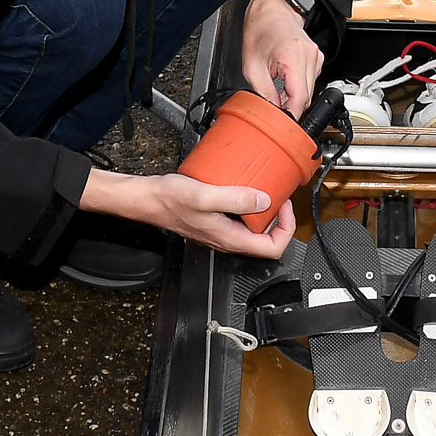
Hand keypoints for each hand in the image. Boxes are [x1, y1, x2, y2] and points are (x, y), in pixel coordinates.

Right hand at [85, 167, 297, 258]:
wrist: (148, 199)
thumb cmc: (169, 201)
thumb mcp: (205, 196)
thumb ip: (235, 198)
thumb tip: (265, 200)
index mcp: (230, 239)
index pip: (272, 248)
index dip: (286, 229)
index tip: (284, 206)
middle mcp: (227, 239)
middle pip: (266, 239)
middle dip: (278, 218)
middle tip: (278, 195)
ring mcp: (222, 232)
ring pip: (253, 229)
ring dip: (264, 211)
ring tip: (264, 189)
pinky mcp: (215, 222)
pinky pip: (240, 219)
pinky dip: (248, 204)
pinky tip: (243, 187)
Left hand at [240, 0, 323, 117]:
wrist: (272, 9)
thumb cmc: (261, 29)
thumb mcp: (252, 65)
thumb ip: (263, 92)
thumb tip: (271, 111)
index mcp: (293, 56)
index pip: (300, 98)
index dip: (291, 115)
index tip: (283, 124)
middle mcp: (310, 56)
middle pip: (307, 97)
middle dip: (290, 107)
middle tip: (273, 109)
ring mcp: (316, 57)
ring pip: (310, 91)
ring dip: (294, 98)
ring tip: (276, 92)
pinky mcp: (317, 59)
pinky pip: (311, 82)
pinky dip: (298, 88)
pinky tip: (285, 83)